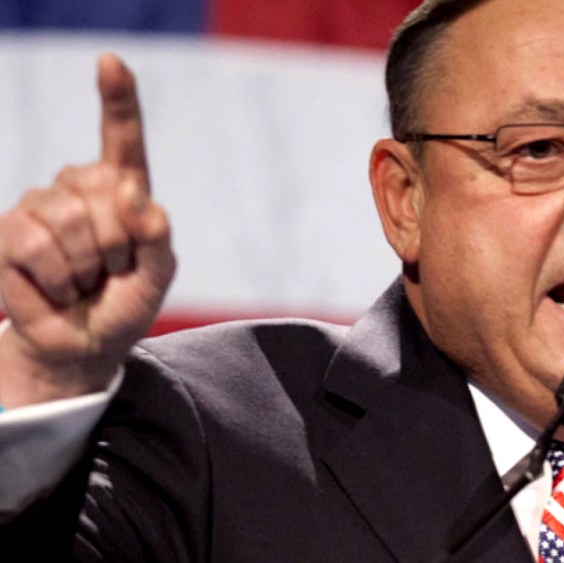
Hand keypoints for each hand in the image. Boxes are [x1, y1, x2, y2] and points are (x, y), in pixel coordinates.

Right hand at [0, 54, 174, 406]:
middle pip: (105, 189)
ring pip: (69, 219)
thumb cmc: (126, 302)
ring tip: (85, 281)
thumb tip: (137, 197)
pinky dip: (57, 278)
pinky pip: (35, 244)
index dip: (117, 99)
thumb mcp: (158, 273)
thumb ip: (157, 236)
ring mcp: (38, 205)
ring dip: (88, 265)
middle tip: (113, 271)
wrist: (87, 344)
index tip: (110, 61)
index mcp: (121, 188)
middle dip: (119, 243)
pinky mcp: (7, 232)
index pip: (121, 137)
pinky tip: (58, 289)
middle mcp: (77, 187)